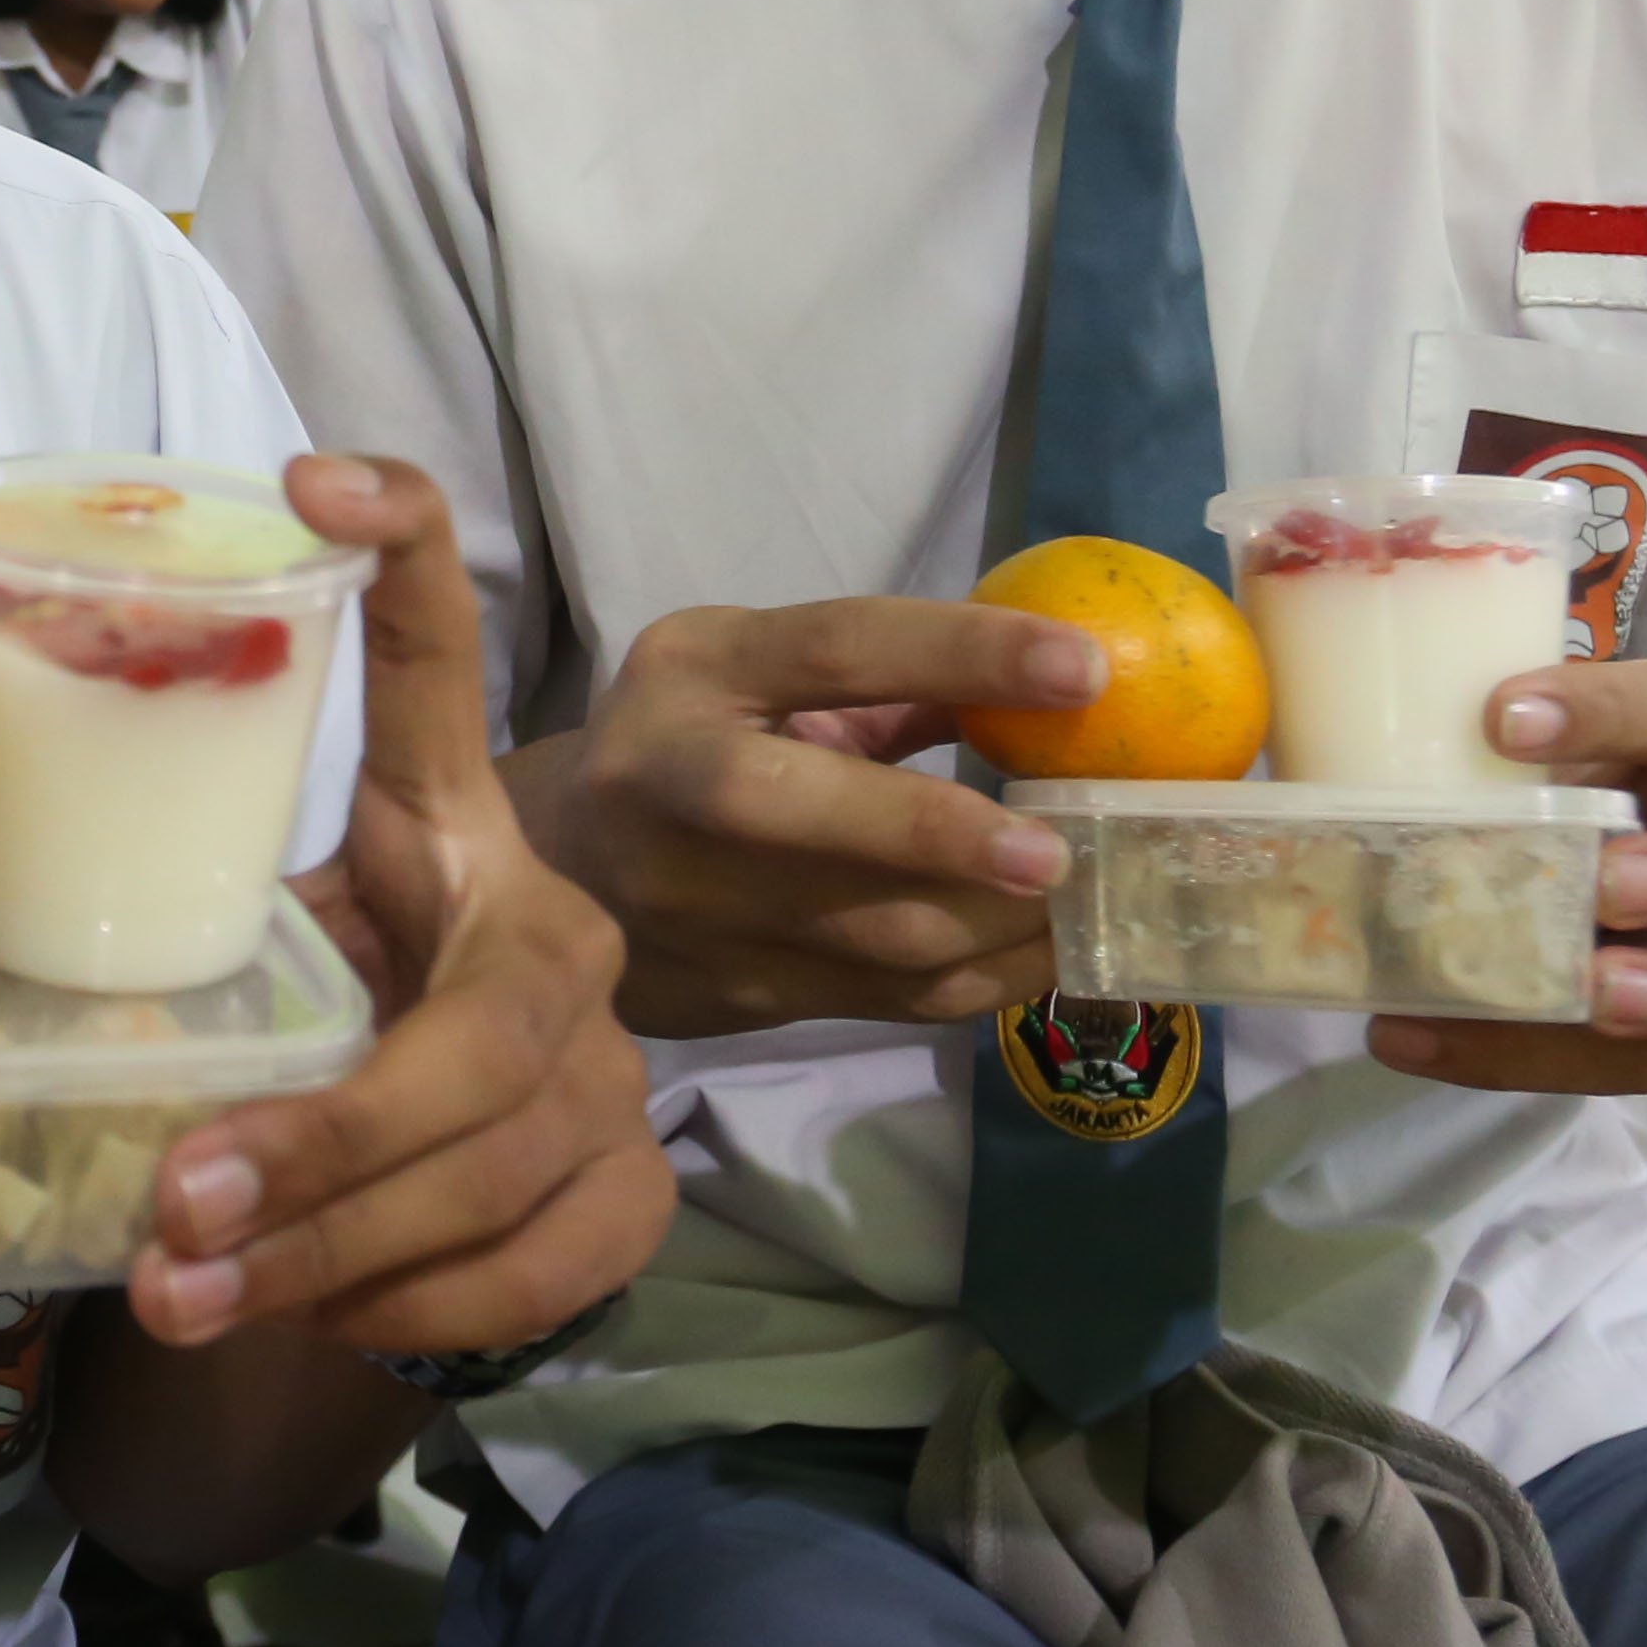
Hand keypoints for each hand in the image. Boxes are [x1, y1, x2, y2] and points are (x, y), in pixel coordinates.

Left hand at [127, 457, 666, 1357]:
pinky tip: (309, 1321)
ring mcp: (617, 1063)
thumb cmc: (315, 1002)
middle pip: (476, 1042)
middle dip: (328, 1144)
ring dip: (335, 1252)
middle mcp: (556, 924)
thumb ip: (152, 902)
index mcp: (452, 817)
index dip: (402, 546)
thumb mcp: (244, 926)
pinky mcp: (635, 1185)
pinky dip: (413, 1311)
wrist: (451, 1129)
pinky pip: (537, 1268)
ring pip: (498, 1175)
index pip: (440, 655)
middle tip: (180, 1209)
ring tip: (188, 1299)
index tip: (310, 476)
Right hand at [527, 600, 1089, 1035]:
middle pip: (813, 810)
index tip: (1083, 666)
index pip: (836, 648)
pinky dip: (984, 979)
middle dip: (945, 836)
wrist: (556, 873)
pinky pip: (886, 999)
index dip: (962, 653)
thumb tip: (1055, 680)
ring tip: (1091, 902)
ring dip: (999, 925)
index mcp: (693, 673)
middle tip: (1062, 852)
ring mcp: (691, 904)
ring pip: (869, 932)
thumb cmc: (689, 745)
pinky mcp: (732, 993)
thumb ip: (882, 680)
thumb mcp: (753, 675)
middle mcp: (675, 785)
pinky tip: (1044, 953)